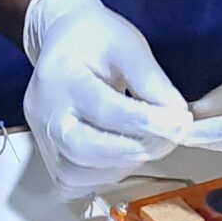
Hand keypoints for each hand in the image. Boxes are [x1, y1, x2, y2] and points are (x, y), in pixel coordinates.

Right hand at [21, 0, 191, 196]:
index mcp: (59, 75)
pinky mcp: (48, 154)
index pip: (104, 108)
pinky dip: (100, 177)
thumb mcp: (128, 45)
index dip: (146, 121)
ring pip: (76, 173)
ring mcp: (41, 136)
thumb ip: (151, 81)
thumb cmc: (95, 39)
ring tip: (145, 145)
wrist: (63, 38)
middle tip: (164, 140)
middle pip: (82, 148)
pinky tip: (122, 157)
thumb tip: (177, 118)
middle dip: (130, 150)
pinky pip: (71, 182)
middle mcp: (43, 110)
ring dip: (118, 167)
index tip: (180, 124)